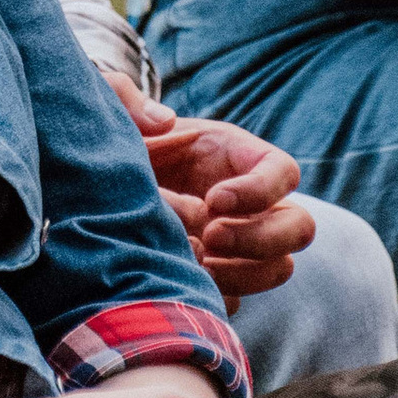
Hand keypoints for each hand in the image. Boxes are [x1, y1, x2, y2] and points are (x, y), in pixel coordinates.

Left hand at [114, 82, 311, 304]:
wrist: (98, 192)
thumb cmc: (115, 146)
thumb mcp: (114, 115)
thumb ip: (126, 100)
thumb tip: (164, 120)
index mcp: (239, 156)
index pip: (284, 172)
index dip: (260, 190)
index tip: (213, 199)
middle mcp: (252, 203)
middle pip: (299, 227)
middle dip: (259, 238)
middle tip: (209, 237)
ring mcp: (242, 244)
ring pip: (278, 268)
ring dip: (242, 272)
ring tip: (194, 260)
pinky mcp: (221, 277)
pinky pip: (240, 297)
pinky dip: (215, 295)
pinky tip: (180, 280)